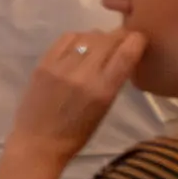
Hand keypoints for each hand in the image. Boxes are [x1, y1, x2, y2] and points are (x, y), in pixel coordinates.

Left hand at [4, 25, 146, 169]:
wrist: (38, 142)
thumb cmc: (77, 133)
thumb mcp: (104, 109)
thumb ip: (113, 81)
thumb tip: (120, 54)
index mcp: (102, 91)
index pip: (125, 54)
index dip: (136, 40)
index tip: (139, 38)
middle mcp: (82, 75)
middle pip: (107, 40)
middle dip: (118, 36)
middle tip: (121, 38)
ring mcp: (60, 67)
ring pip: (87, 36)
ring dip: (98, 36)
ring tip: (100, 43)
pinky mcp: (42, 64)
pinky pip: (65, 39)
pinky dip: (78, 37)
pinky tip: (80, 44)